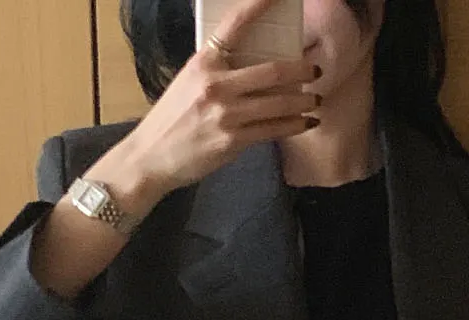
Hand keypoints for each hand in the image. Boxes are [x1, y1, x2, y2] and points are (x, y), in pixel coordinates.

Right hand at [90, 0, 321, 209]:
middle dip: (300, 70)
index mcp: (204, 60)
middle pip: (271, 70)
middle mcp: (215, 84)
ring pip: (278, 103)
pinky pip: (273, 129)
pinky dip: (295, 125)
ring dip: (303, 101)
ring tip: (316, 100)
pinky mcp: (233, 141)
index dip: (260, 4)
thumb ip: (218, 70)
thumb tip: (253, 64)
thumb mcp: (190, 81)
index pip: (236, 23)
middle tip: (315, 70)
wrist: (152, 156)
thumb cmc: (173, 117)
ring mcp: (225, 114)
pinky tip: (307, 123)